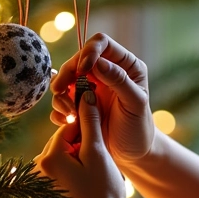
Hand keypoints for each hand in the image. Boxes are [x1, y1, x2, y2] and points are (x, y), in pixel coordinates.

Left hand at [35, 90, 127, 197]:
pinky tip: (88, 194)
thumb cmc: (102, 195)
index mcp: (47, 158)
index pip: (67, 130)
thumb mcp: (98, 154)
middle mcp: (36, 172)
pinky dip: (74, 182)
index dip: (88, 133)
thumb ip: (90, 122)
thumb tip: (85, 94)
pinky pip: (61, 182)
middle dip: (82, 152)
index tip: (101, 144)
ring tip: (95, 182)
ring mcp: (39, 189)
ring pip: (63, 165)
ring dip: (79, 167)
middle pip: (63, 147)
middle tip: (100, 168)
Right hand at [50, 33, 155, 164]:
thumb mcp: (135, 104)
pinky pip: (62, 100)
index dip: (89, 51)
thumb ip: (120, 81)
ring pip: (66, 79)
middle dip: (67, 72)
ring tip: (69, 113)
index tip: (82, 68)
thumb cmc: (139, 128)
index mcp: (125, 66)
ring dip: (61, 94)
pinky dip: (60, 110)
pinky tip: (68, 122)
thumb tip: (99, 63)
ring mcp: (90, 88)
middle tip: (59, 89)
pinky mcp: (79, 105)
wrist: (133, 154)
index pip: (101, 43)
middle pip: (78, 59)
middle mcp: (105, 73)